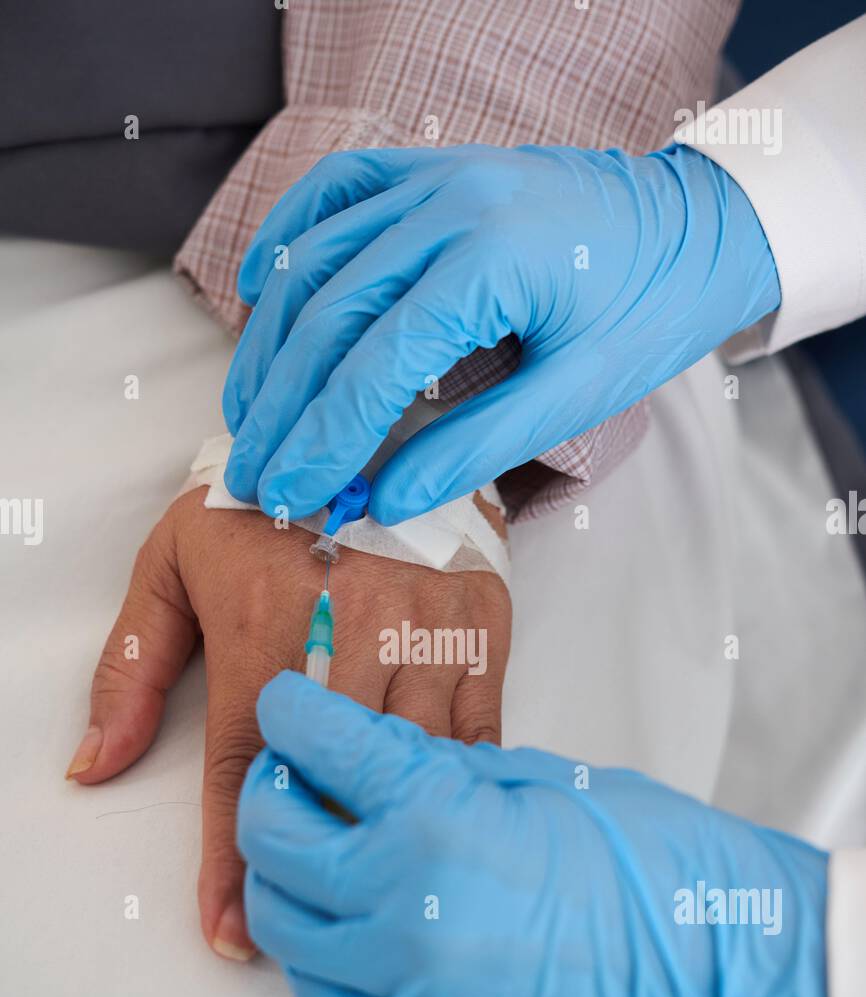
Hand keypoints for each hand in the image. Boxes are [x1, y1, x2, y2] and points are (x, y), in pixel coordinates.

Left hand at [66, 489, 509, 960]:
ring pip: (410, 769)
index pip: (244, 768)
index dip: (232, 861)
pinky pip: (475, 739)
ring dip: (388, 831)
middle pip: (335, 783)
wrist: (385, 424)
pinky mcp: (482, 631)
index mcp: (263, 620)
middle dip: (318, 855)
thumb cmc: (267, 504)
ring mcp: (426, 633)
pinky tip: (440, 820)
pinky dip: (454, 788)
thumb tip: (94, 765)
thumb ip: (130, 665)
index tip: (230, 934)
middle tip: (308, 906)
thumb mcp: (175, 562)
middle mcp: (350, 631)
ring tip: (376, 878)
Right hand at [222, 142, 778, 523]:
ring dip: (268, 344)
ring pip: (313, 258)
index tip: (287, 495)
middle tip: (251, 474)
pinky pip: (334, 191)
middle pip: (326, 314)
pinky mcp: (429, 166)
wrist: (695, 226)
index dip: (321, 440)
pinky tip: (258, 294)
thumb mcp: (578, 394)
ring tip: (246, 415)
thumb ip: (477, 447)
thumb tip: (385, 499)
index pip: (373, 364)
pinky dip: (286, 242)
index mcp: (491, 259)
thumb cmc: (648, 311)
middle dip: (281, 408)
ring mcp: (433, 174)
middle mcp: (448, 202)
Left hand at [239, 673, 849, 996]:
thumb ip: (434, 767)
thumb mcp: (531, 778)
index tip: (288, 704)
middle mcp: (401, 896)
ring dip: (280, 874)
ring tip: (316, 851)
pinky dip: (317, 947)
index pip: (318, 743)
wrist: (701, 962)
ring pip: (280, 921)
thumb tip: (367, 752)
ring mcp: (405, 976)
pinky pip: (323, 990)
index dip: (291, 711)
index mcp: (434, 813)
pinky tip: (345, 918)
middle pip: (272, 835)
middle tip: (295, 776)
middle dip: (269, 791)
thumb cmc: (637, 855)